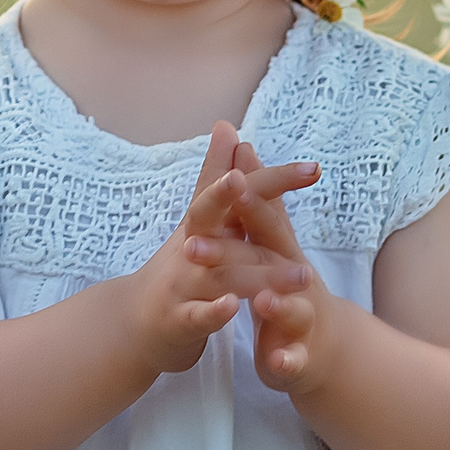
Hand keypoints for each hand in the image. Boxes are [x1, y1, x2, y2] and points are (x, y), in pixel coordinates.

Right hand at [124, 122, 319, 375]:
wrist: (136, 323)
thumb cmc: (179, 266)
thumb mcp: (198, 222)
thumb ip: (215, 177)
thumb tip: (227, 126)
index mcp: (202, 221)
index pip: (235, 191)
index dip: (271, 178)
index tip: (313, 169)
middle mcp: (190, 246)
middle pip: (212, 217)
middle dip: (239, 200)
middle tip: (263, 184)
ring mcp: (182, 284)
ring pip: (221, 276)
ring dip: (260, 274)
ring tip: (302, 274)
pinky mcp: (177, 321)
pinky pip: (197, 317)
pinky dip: (212, 312)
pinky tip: (233, 308)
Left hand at [223, 137, 337, 394]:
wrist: (324, 349)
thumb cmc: (289, 286)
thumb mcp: (271, 241)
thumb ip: (255, 197)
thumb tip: (241, 143)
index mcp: (280, 251)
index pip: (265, 220)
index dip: (249, 201)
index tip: (230, 179)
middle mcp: (295, 280)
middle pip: (271, 259)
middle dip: (240, 251)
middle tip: (199, 245)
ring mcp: (301, 318)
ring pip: (293, 309)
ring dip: (279, 304)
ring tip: (262, 302)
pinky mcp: (299, 356)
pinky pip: (295, 359)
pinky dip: (289, 360)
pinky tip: (279, 361)